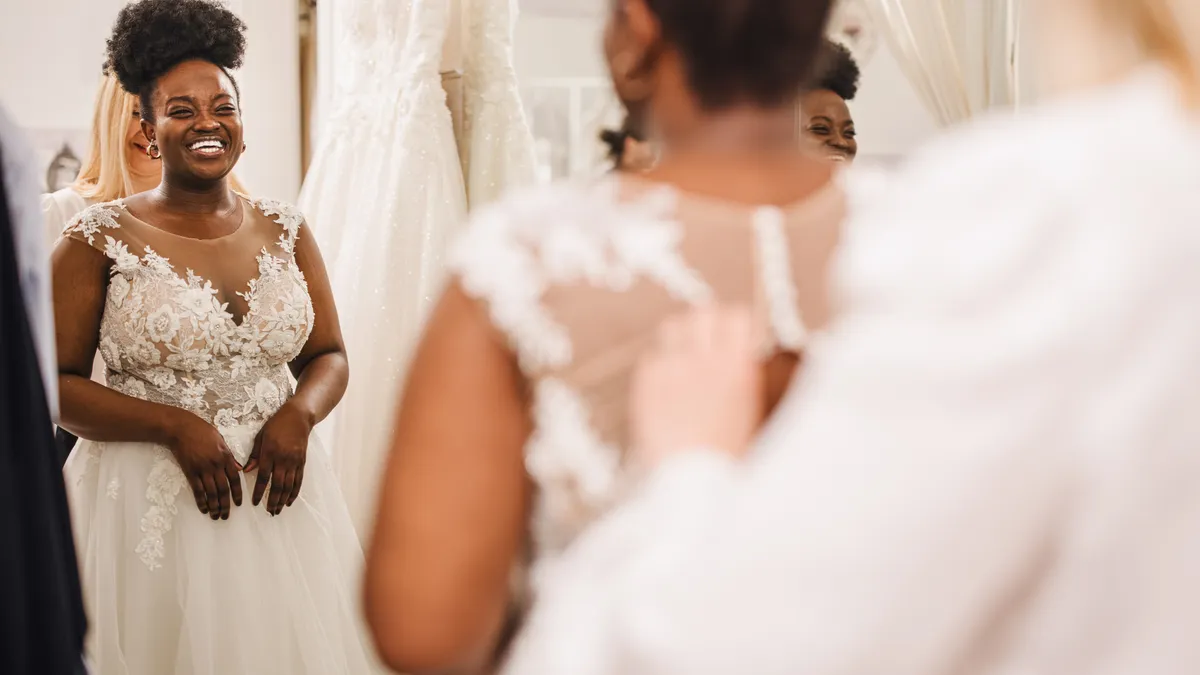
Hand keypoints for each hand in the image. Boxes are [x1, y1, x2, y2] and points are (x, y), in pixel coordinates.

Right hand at [165, 411, 243, 519]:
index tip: (238, 503)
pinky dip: (201, 501)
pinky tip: (203, 509)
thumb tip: (239, 469)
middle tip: (226, 515)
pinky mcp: (190, 471)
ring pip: (211, 492)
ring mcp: (202, 469)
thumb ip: (230, 456)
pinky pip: (197, 490)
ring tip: (216, 516)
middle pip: (223, 489)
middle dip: (226, 504)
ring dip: (214, 506)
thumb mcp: (221, 440)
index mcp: (225, 457)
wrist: (181, 428)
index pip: (235, 479)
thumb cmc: (202, 431)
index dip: (237, 493)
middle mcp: (215, 465)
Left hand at [245, 403, 311, 514]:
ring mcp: (294, 461)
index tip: (255, 502)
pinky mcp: (302, 461)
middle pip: (278, 485)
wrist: (298, 417)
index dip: (259, 491)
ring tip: (278, 509)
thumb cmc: (276, 424)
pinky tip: (290, 500)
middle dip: (273, 500)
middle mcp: (282, 459)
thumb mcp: (261, 436)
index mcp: (269, 452)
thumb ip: (254, 455)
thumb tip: (247, 471)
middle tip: (269, 511)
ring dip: (283, 499)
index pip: (263, 477)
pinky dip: (295, 492)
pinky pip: (298, 480)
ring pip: (289, 485)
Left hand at [631, 307, 762, 467]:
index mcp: (736, 366)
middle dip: (706, 324)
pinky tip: (666, 387)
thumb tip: (735, 352)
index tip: (734, 332)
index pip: (736, 317)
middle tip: (706, 342)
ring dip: (680, 337)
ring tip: (683, 358)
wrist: (694, 479)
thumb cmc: (728, 452)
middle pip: (702, 313)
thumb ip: (739, 372)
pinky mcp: (647, 382)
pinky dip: (659, 367)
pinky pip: (651, 358)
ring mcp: (672, 368)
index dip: (735, 323)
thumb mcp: (747, 407)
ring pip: (672, 326)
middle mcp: (704, 359)